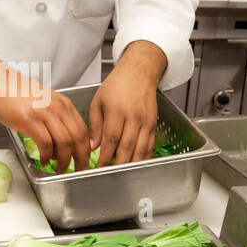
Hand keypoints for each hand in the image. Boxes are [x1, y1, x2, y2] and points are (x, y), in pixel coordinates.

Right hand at [0, 80, 91, 173]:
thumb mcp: (47, 102)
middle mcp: (58, 108)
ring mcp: (44, 113)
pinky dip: (47, 156)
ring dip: (64, 160)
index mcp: (64, 104)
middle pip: (78, 138)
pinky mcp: (30, 120)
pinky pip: (45, 143)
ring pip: (64, 143)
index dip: (86, 148)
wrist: (0, 82)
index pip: (83, 130)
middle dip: (81, 158)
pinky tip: (45, 160)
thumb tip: (65, 142)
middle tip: (78, 169)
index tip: (85, 159)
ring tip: (60, 168)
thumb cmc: (20, 94)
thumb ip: (58, 117)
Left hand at [89, 41, 166, 166]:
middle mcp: (133, 116)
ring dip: (132, 163)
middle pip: (127, 147)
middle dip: (118, 164)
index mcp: (116, 110)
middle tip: (110, 174)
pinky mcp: (153, 123)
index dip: (105, 156)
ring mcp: (145, 121)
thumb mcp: (98, 101)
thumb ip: (95, 125)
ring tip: (122, 173)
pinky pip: (150, 145)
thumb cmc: (117, 84)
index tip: (99, 167)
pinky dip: (144, 157)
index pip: (111, 139)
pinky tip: (137, 164)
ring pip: (140, 149)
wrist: (139, 72)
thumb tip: (93, 146)